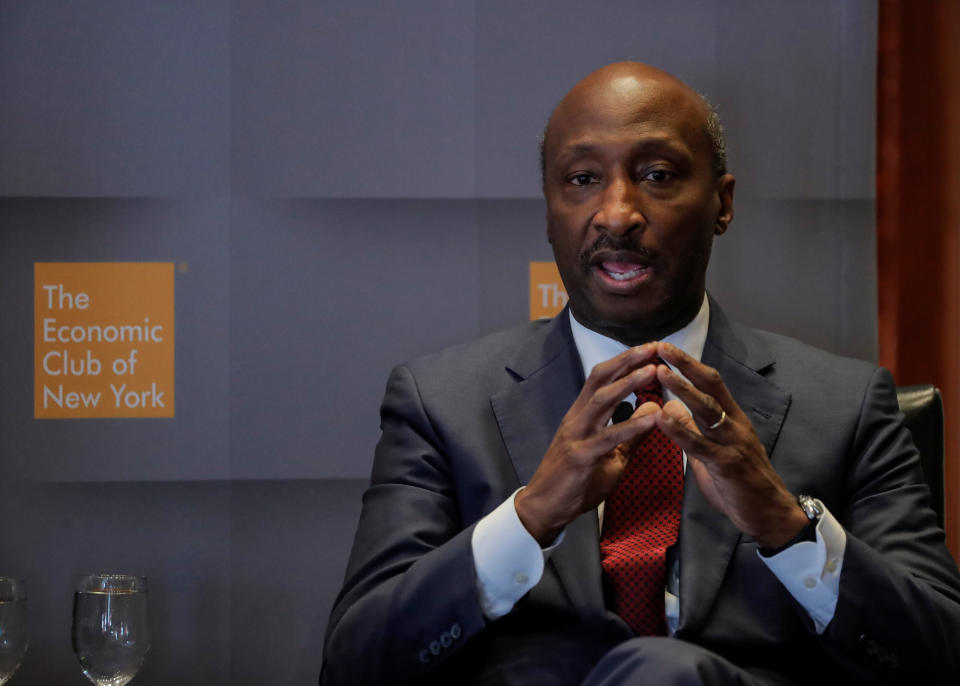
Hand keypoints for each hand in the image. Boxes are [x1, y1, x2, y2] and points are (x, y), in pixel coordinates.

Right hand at [514, 344, 661, 544]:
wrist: (545, 507)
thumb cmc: (576, 480)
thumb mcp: (611, 455)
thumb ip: (631, 434)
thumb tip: (653, 408)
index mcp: (583, 414)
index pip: (603, 378)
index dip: (626, 360)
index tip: (650, 348)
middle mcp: (577, 417)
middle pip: (601, 378)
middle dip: (628, 360)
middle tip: (654, 346)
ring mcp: (576, 434)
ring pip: (601, 400)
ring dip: (628, 383)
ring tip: (653, 370)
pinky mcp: (580, 455)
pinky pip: (608, 437)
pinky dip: (632, 425)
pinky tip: (653, 418)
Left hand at [654, 342, 807, 547]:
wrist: (769, 514)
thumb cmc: (740, 483)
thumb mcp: (711, 451)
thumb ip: (693, 430)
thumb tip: (670, 408)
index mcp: (732, 419)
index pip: (710, 383)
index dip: (689, 364)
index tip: (666, 348)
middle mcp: (735, 425)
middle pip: (710, 387)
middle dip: (685, 366)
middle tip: (661, 347)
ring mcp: (733, 443)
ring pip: (707, 410)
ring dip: (682, 389)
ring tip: (660, 373)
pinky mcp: (728, 464)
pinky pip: (701, 445)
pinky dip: (680, 430)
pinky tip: (662, 418)